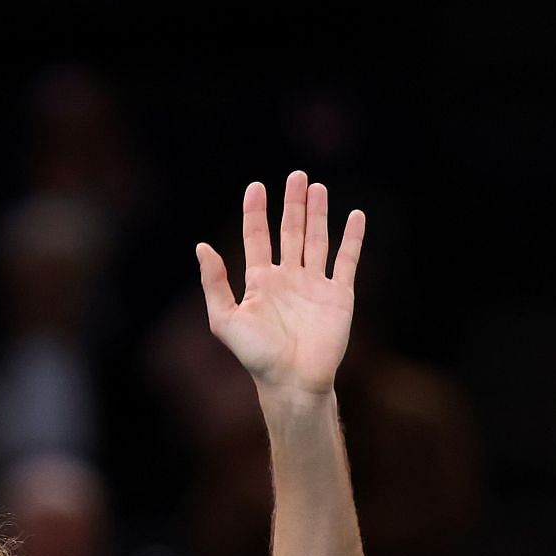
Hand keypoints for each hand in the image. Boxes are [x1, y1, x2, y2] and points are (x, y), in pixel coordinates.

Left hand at [196, 171, 363, 396]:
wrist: (292, 380)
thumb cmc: (256, 355)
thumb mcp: (224, 319)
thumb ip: (214, 283)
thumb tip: (201, 247)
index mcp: (260, 282)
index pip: (257, 237)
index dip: (255, 212)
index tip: (256, 186)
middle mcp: (288, 279)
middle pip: (290, 231)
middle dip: (292, 204)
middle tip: (296, 175)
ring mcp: (314, 285)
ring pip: (317, 240)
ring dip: (318, 214)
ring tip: (317, 187)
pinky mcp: (338, 295)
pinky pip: (347, 260)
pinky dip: (352, 238)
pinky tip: (355, 216)